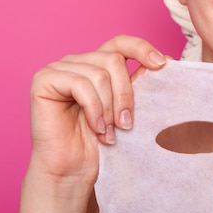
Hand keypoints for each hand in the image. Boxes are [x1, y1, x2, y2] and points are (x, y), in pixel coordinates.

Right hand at [17, 35, 166, 212]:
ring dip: (109, 107)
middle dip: (125, 94)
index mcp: (97, 63)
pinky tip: (96, 128)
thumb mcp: (127, 107)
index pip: (121, 42)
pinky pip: (80, 84)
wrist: (74, 170)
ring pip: (99, 74)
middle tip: (127, 124)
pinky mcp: (44, 80)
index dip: (142, 48)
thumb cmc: (101, 142)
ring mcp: (59, 68)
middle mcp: (78, 61)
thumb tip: (169, 59)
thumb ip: (140, 81)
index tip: (162, 65)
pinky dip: (94, 109)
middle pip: (113, 59)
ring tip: (109, 132)